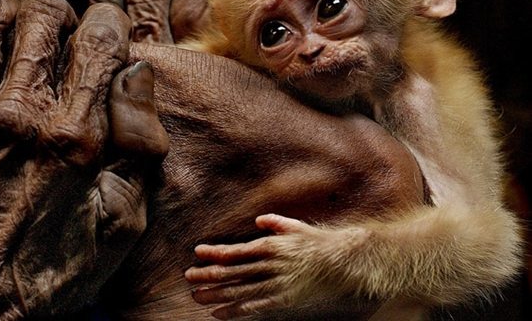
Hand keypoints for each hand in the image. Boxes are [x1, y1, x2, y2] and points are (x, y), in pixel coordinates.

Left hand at [0, 0, 167, 319]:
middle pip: (43, 16)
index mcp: (74, 136)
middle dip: (62, 15)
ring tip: (14, 31)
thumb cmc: (53, 268)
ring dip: (5, 11)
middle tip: (63, 36)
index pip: (99, 40)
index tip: (108, 34)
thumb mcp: (123, 219)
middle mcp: (17, 115)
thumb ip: (140, 144)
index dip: (110, 24)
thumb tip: (136, 73)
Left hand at [184, 214, 367, 319]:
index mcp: (270, 245)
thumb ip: (275, 223)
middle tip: (188, 276)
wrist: (343, 262)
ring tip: (196, 296)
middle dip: (207, 274)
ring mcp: (275, 284)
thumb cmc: (317, 242)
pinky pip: (254, 307)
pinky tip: (218, 314)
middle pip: (232, 272)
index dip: (214, 253)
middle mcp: (269, 265)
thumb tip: (259, 220)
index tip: (197, 252)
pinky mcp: (283, 299)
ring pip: (238, 290)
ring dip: (215, 294)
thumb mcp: (295, 226)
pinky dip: (234, 311)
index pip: (235, 251)